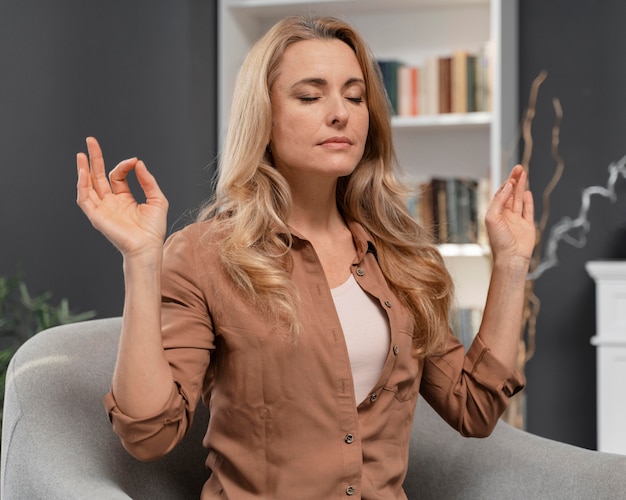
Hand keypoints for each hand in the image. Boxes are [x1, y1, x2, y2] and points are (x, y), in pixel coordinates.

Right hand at [76, 137, 168, 257]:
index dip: (124, 165)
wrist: (148, 248)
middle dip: (95, 158)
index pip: (118, 175)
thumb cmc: (154, 229)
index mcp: (124, 198)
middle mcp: (111, 202)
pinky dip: (83, 186)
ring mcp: (102, 209)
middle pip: (99, 176)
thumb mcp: (157, 200)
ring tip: (82, 154)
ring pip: (88, 186)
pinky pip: (85, 199)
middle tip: (90, 141)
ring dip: (84, 170)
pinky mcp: (96, 216)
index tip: (134, 161)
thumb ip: (148, 181)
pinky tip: (84, 173)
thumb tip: (138, 163)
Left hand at [485, 165, 534, 266]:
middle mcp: (505, 216)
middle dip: (514, 180)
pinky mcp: (527, 226)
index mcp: (495, 214)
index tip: (511, 177)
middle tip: (518, 168)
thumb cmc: (499, 240)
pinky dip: (528, 202)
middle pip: (510, 194)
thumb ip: (499, 201)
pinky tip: (527, 193)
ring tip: (523, 173)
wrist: (511, 257)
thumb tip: (508, 186)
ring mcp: (517, 221)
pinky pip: (528, 211)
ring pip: (518, 200)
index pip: (500, 195)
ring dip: (520, 187)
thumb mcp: (492, 217)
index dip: (505, 185)